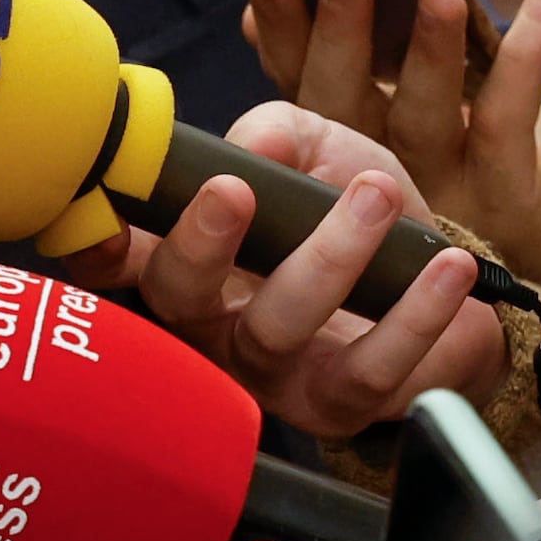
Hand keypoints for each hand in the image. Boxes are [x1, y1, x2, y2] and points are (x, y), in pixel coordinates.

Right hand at [116, 107, 510, 443]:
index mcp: (193, 261)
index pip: (118, 260)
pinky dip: (414, 314)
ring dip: (329, 258)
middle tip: (237, 189)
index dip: (95, 244)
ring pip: (277, 331)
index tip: (108, 218)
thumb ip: (276, 134)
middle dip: (202, 245)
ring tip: (376, 198)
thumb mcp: (313, 147)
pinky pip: (372, 370)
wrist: (445, 270)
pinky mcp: (346, 406)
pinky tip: (442, 267)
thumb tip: (257, 151)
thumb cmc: (352, 208)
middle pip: (181, 300)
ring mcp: (277, 374)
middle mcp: (217, 326)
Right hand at [241, 0, 540, 358]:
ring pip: (424, 127)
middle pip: (346, 116)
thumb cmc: (494, 169)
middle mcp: (382, 190)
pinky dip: (524, 64)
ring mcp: (446, 207)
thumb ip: (360, 62)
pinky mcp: (510, 213)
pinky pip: (508, 131)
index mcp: (349, 160)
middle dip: (340, 43)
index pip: (303, 92)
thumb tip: (280, 1)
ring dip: (431, 58)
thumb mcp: (423, 103)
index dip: (284, 35)